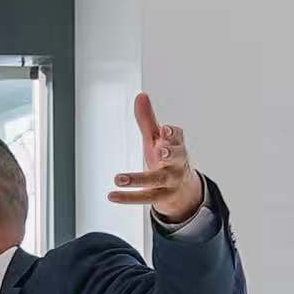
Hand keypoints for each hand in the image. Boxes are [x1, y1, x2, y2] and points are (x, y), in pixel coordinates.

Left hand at [109, 92, 204, 224]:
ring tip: (118, 178)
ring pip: (157, 180)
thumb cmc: (166, 158)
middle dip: (170, 154)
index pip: (178, 138)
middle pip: (177, 158)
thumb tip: (141, 95)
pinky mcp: (161, 197)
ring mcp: (170, 182)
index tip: (165, 130)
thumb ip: (147, 120)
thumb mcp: (157, 139)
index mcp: (177, 146)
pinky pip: (145, 198)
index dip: (173, 134)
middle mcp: (177, 164)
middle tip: (161, 150)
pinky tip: (111, 195)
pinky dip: (128, 198)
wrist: (182, 189)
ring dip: (138, 179)